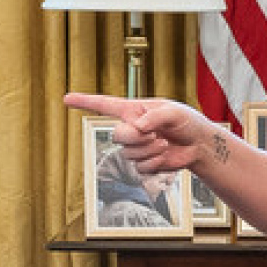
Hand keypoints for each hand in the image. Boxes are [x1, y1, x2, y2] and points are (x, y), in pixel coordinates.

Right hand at [64, 93, 214, 173]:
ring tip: (165, 143)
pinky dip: (155, 162)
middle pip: (118, 135)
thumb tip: (137, 127)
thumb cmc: (188, 122)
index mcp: (134, 111)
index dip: (85, 102)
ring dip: (150, 150)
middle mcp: (131, 128)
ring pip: (129, 154)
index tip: (66, 98)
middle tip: (157, 134)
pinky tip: (165, 155)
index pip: (105, 105)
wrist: (199, 144)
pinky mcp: (143, 163)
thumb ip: (154, 117)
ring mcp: (136, 147)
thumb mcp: (174, 112)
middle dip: (137, 137)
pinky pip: (139, 167)